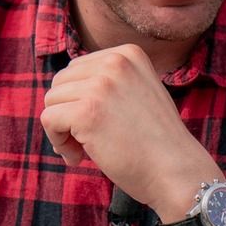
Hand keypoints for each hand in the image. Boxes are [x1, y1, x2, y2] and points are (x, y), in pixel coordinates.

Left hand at [39, 45, 216, 216]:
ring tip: (85, 150)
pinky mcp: (87, 112)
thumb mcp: (137, 93)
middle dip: (67, 113)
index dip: (78, 100)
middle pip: (60, 83)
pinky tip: (79, 157)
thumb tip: (58, 88)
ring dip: (62, 130)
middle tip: (87, 140)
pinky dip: (58, 142)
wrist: (176, 172)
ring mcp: (101, 86)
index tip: (96, 123)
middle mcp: (115, 63)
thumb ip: (106, 83)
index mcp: (128, 54)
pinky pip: (49, 120)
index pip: (77, 69)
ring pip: (51, 101)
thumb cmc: (155, 142)